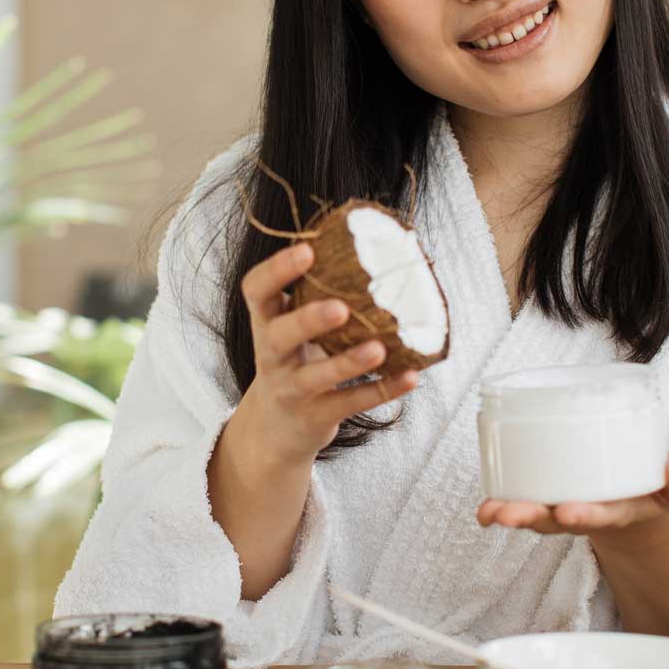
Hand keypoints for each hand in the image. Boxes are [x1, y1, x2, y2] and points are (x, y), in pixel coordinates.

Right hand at [236, 242, 419, 465]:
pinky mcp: (316, 417)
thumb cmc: (296, 359)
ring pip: (316, 377)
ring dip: (348, 362)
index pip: (256, 292)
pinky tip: (411, 376)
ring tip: (380, 347)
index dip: (277, 270)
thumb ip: (315, 292)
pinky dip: (383, 390)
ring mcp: (292, 389)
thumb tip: (379, 239)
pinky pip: (351, 403)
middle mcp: (272, 356)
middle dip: (308, 320)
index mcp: (266, 323)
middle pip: (279, 337)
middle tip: (340, 307)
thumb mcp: (290, 326)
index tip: (308, 251)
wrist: (277, 429)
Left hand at [475, 452, 668, 538]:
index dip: (584, 515)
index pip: (599, 517)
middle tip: (510, 515)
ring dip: (509, 513)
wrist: (634, 502)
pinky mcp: (544, 495)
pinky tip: (483, 508)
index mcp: (615, 512)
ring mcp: (561, 507)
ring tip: (488, 513)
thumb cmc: (651, 489)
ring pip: (533, 514)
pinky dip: (500, 505)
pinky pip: (520, 500)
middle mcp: (583, 514)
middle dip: (531, 518)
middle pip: (555, 521)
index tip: (568, 512)